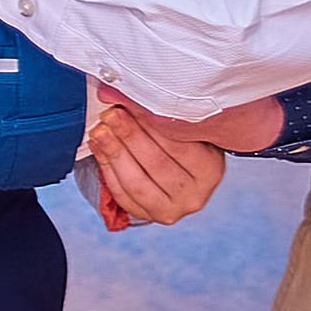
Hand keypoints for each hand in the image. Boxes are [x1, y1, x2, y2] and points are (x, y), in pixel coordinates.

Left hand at [87, 100, 229, 224]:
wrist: (183, 175)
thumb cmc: (185, 143)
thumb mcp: (186, 128)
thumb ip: (162, 115)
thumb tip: (124, 94)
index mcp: (211, 169)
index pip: (178, 143)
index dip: (149, 121)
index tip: (129, 102)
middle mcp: (195, 195)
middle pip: (156, 164)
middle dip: (129, 135)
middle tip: (111, 114)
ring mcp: (173, 210)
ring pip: (136, 182)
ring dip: (114, 153)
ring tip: (101, 131)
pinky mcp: (149, 216)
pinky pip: (123, 195)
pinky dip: (107, 169)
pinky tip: (100, 148)